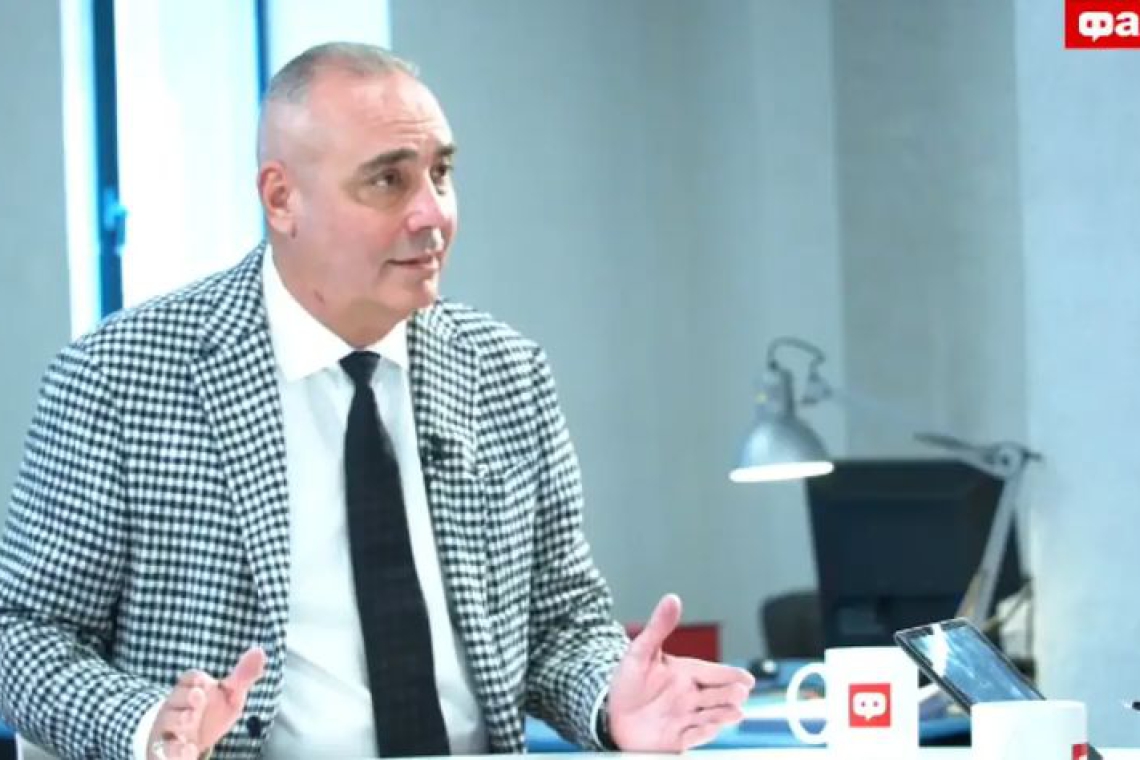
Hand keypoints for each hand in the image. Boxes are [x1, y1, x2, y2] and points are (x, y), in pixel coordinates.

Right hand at [147, 647, 266, 759]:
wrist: (191, 742)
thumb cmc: (211, 713)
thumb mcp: (230, 696)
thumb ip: (242, 677)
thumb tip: (259, 651)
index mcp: (192, 689)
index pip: (190, 678)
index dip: (196, 679)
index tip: (205, 681)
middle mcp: (177, 706)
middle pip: (177, 697)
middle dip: (187, 697)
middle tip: (199, 697)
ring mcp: (169, 727)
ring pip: (168, 721)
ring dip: (179, 720)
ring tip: (190, 719)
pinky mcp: (166, 749)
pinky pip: (166, 749)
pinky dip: (176, 750)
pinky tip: (188, 751)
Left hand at [606, 594, 754, 751]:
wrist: (610, 714)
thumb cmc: (627, 682)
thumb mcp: (640, 651)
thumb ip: (658, 627)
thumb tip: (672, 598)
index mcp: (685, 674)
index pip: (712, 673)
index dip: (730, 675)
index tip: (747, 678)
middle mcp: (689, 696)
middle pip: (716, 695)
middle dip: (730, 694)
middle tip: (741, 692)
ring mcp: (685, 718)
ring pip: (710, 716)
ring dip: (723, 714)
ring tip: (736, 712)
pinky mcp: (677, 738)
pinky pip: (694, 736)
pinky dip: (704, 732)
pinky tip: (713, 727)